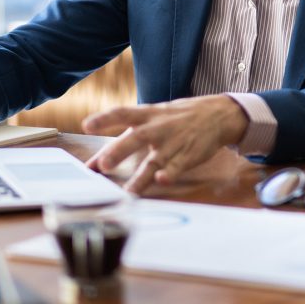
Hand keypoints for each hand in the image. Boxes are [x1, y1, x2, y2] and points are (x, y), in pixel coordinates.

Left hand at [82, 95, 247, 193]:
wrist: (217, 114)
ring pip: (155, 160)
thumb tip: (92, 164)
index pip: (123, 113)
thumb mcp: (150, 121)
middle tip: (104, 165)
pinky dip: (169, 174)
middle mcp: (159, 128)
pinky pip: (177, 167)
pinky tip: (162, 180)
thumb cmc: (175, 118)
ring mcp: (174, 143)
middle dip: (120, 151)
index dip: (105, 119)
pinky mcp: (188, 156)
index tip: (86, 125)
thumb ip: (120, 142)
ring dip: (141, 176)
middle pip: (137, 138)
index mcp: (147, 115)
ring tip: (129, 192)